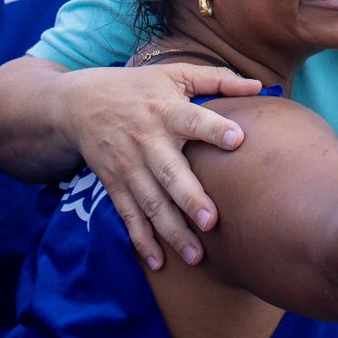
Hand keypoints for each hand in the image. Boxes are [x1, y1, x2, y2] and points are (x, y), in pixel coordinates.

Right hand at [57, 63, 262, 270]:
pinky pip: (128, 215)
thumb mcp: (174, 74)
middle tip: (211, 221)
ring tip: (196, 255)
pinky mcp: (114, 184)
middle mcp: (147, 140)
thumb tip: (258, 86)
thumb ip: (217, 79)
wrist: (79, 103)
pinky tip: (158, 262)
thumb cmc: (138, 87)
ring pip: (151, 202)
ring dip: (171, 230)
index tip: (237, 140)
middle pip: (169, 172)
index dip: (214, 128)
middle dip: (189, 197)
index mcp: (166, 111)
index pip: (192, 119)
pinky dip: (141, 240)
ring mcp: (128, 166)